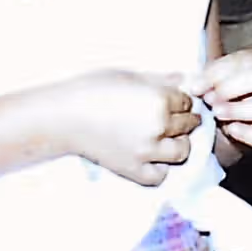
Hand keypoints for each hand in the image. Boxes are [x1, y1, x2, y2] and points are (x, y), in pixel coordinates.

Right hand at [54, 70, 200, 185]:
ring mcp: (147, 152)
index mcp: (159, 101)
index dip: (181, 98)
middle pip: (187, 124)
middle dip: (184, 117)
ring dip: (179, 142)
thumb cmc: (93, 88)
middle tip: (173, 115)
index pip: (186, 101)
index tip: (174, 99)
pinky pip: (160, 174)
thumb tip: (184, 78)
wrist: (64, 116)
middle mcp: (158, 128)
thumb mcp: (129, 75)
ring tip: (167, 136)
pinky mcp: (134, 170)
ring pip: (181, 151)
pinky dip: (161, 167)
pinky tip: (153, 156)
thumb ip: (160, 79)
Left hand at [189, 49, 251, 149]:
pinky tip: (231, 129)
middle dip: (231, 88)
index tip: (195, 86)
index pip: (244, 60)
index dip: (217, 73)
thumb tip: (193, 83)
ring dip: (240, 110)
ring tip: (217, 113)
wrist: (225, 121)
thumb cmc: (221, 93)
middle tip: (209, 99)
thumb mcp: (214, 79)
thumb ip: (206, 78)